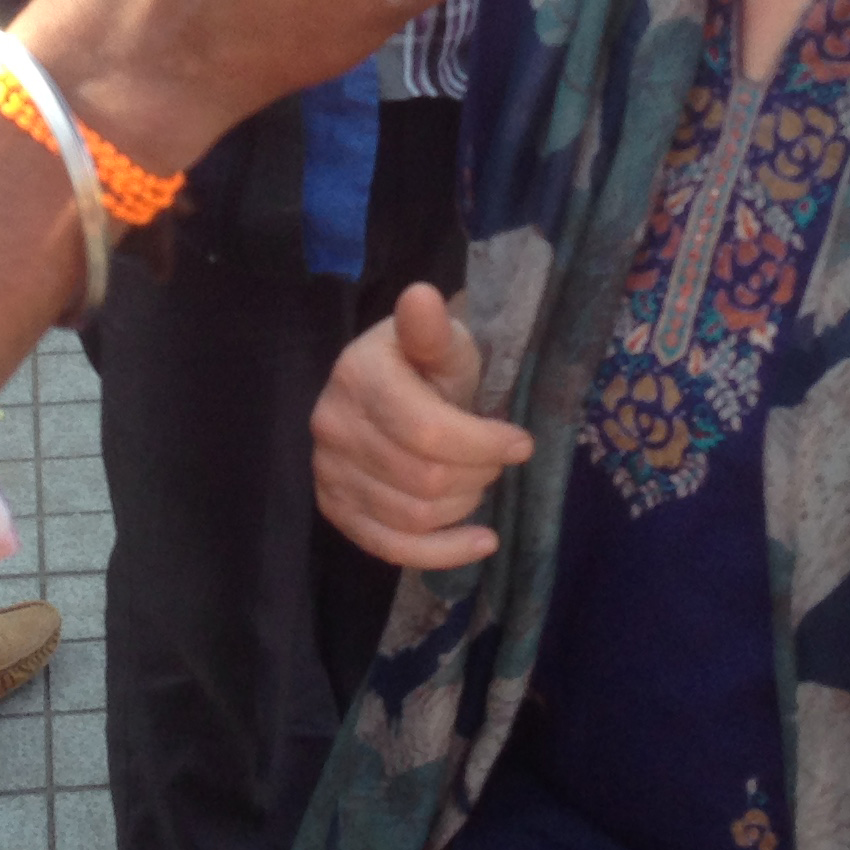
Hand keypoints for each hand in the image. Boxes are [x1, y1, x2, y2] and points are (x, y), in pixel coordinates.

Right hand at [314, 284, 534, 566]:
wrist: (385, 387)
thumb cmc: (424, 363)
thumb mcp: (440, 341)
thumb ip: (433, 330)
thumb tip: (422, 296)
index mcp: (358, 375)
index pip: (429, 432)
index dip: (484, 444)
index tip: (521, 442)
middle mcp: (332, 425)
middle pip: (425, 480)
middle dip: (478, 474)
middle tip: (496, 460)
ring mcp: (327, 471)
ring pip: (413, 517)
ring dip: (463, 508)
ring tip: (478, 482)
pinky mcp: (333, 507)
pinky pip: (389, 548)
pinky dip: (442, 554)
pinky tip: (480, 543)